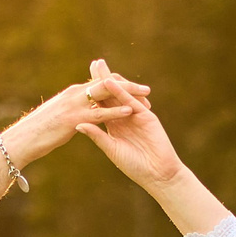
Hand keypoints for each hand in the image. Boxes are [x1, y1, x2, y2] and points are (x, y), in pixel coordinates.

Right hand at [0, 67, 151, 170]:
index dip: (118, 86)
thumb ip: (72, 112)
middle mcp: (75, 94)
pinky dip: (116, 111)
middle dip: (128, 85)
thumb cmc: (38, 132)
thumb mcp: (58, 117)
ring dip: (128, 94)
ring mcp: (74, 105)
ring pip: (106, 93)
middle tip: (147, 90)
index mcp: (73, 93)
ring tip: (146, 97)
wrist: (22, 139)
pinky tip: (131, 111)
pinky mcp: (73, 118)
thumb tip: (81, 115)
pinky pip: (100, 113)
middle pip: (107, 83)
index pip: (100, 83)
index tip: (134, 90)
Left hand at [75, 58, 181, 188]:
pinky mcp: (146, 116)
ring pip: (121, 94)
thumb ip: (97, 136)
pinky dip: (122, 93)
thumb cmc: (135, 165)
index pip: (102, 106)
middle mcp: (124, 117)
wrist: (157, 173)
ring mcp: (135, 115)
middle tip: (93, 63)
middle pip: (111, 95)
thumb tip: (78, 124)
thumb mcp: (112, 149)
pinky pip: (131, 101)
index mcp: (114, 126)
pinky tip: (111, 83)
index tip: (82, 81)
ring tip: (100, 66)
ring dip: (111, 80)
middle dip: (102, 79)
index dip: (93, 93)